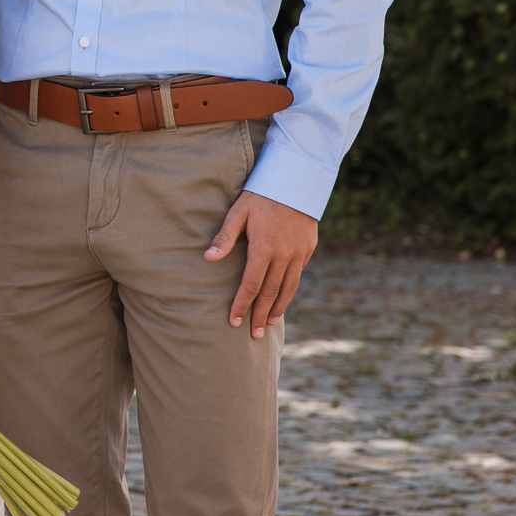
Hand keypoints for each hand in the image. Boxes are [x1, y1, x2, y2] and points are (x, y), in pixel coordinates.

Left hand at [205, 190, 318, 338]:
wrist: (296, 180)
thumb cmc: (260, 195)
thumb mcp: (238, 212)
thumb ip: (224, 237)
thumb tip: (208, 258)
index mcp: (263, 248)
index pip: (250, 285)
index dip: (241, 305)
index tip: (233, 321)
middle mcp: (283, 255)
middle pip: (270, 293)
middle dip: (260, 315)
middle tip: (253, 334)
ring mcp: (298, 253)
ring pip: (288, 288)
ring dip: (277, 308)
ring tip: (269, 323)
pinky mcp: (308, 249)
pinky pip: (297, 276)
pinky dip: (289, 291)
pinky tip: (281, 299)